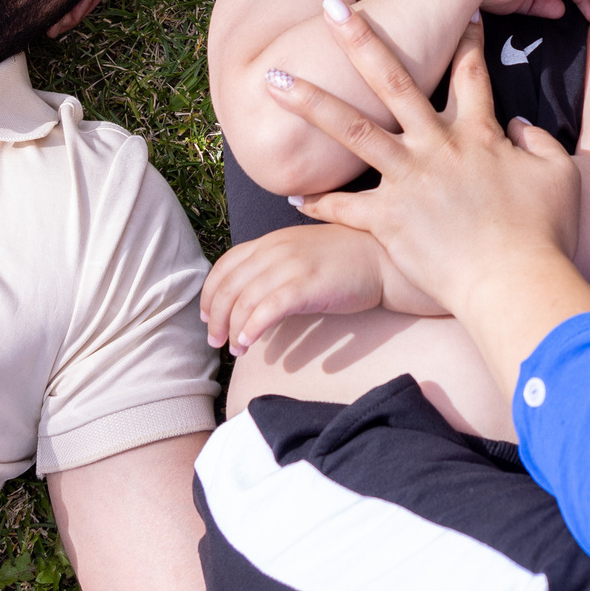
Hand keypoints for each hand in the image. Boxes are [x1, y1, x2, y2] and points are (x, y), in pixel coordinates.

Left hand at [201, 225, 387, 353]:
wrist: (383, 258)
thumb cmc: (346, 260)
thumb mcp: (302, 254)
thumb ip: (275, 266)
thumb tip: (251, 297)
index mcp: (271, 241)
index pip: (225, 265)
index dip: (210, 293)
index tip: (206, 316)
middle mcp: (275, 250)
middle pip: (229, 286)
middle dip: (216, 317)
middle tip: (215, 342)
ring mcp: (290, 266)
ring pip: (244, 301)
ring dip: (233, 329)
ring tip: (235, 349)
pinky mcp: (306, 286)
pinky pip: (268, 309)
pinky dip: (252, 328)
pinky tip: (249, 343)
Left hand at [269, 10, 589, 405]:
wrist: (517, 284)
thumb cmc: (545, 234)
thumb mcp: (559, 175)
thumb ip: (539, 143)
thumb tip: (520, 126)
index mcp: (479, 134)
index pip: (471, 74)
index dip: (467, 40)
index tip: (460, 11)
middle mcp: (437, 147)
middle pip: (394, 80)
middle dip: (361, 40)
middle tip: (331, 8)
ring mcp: (409, 180)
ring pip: (352, 129)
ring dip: (311, 101)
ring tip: (273, 79)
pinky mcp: (389, 220)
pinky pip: (345, 208)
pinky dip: (319, 203)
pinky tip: (293, 196)